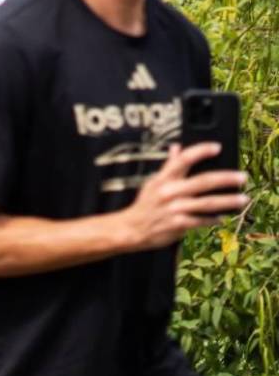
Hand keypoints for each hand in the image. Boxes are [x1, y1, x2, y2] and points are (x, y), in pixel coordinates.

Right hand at [119, 143, 247, 250]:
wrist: (132, 229)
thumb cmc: (145, 204)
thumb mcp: (153, 182)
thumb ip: (169, 166)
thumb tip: (177, 147)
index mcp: (163, 179)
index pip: (183, 160)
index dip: (200, 151)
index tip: (217, 147)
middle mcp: (169, 192)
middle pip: (202, 182)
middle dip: (224, 178)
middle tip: (242, 177)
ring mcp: (174, 208)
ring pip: (206, 203)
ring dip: (227, 201)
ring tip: (242, 199)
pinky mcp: (178, 224)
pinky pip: (201, 220)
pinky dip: (213, 219)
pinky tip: (222, 217)